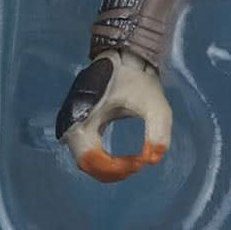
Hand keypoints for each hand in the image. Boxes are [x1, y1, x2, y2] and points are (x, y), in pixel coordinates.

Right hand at [58, 48, 175, 179]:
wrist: (123, 58)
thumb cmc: (137, 79)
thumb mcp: (155, 104)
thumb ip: (158, 131)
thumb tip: (153, 159)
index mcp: (83, 118)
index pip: (91, 158)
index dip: (115, 167)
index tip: (140, 162)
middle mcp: (72, 124)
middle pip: (86, 164)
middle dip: (113, 171)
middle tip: (139, 164)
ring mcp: (74, 125)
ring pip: (86, 161)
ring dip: (109, 168)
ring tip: (135, 162)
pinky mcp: (81, 126)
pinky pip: (89, 152)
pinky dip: (105, 161)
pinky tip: (126, 159)